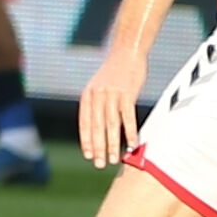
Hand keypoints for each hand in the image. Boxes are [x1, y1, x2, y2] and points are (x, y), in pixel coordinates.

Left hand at [78, 50, 147, 167]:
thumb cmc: (114, 72)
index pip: (84, 122)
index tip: (88, 155)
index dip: (86, 140)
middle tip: (100, 164)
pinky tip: (132, 144)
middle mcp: (97, 96)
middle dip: (98, 147)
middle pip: (96, 126)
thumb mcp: (99, 86)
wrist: (126, 52)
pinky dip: (130, 132)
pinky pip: (128, 117)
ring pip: (110, 124)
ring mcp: (111, 94)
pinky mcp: (127, 93)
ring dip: (112, 143)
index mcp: (88, 95)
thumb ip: (97, 104)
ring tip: (113, 159)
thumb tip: (98, 126)